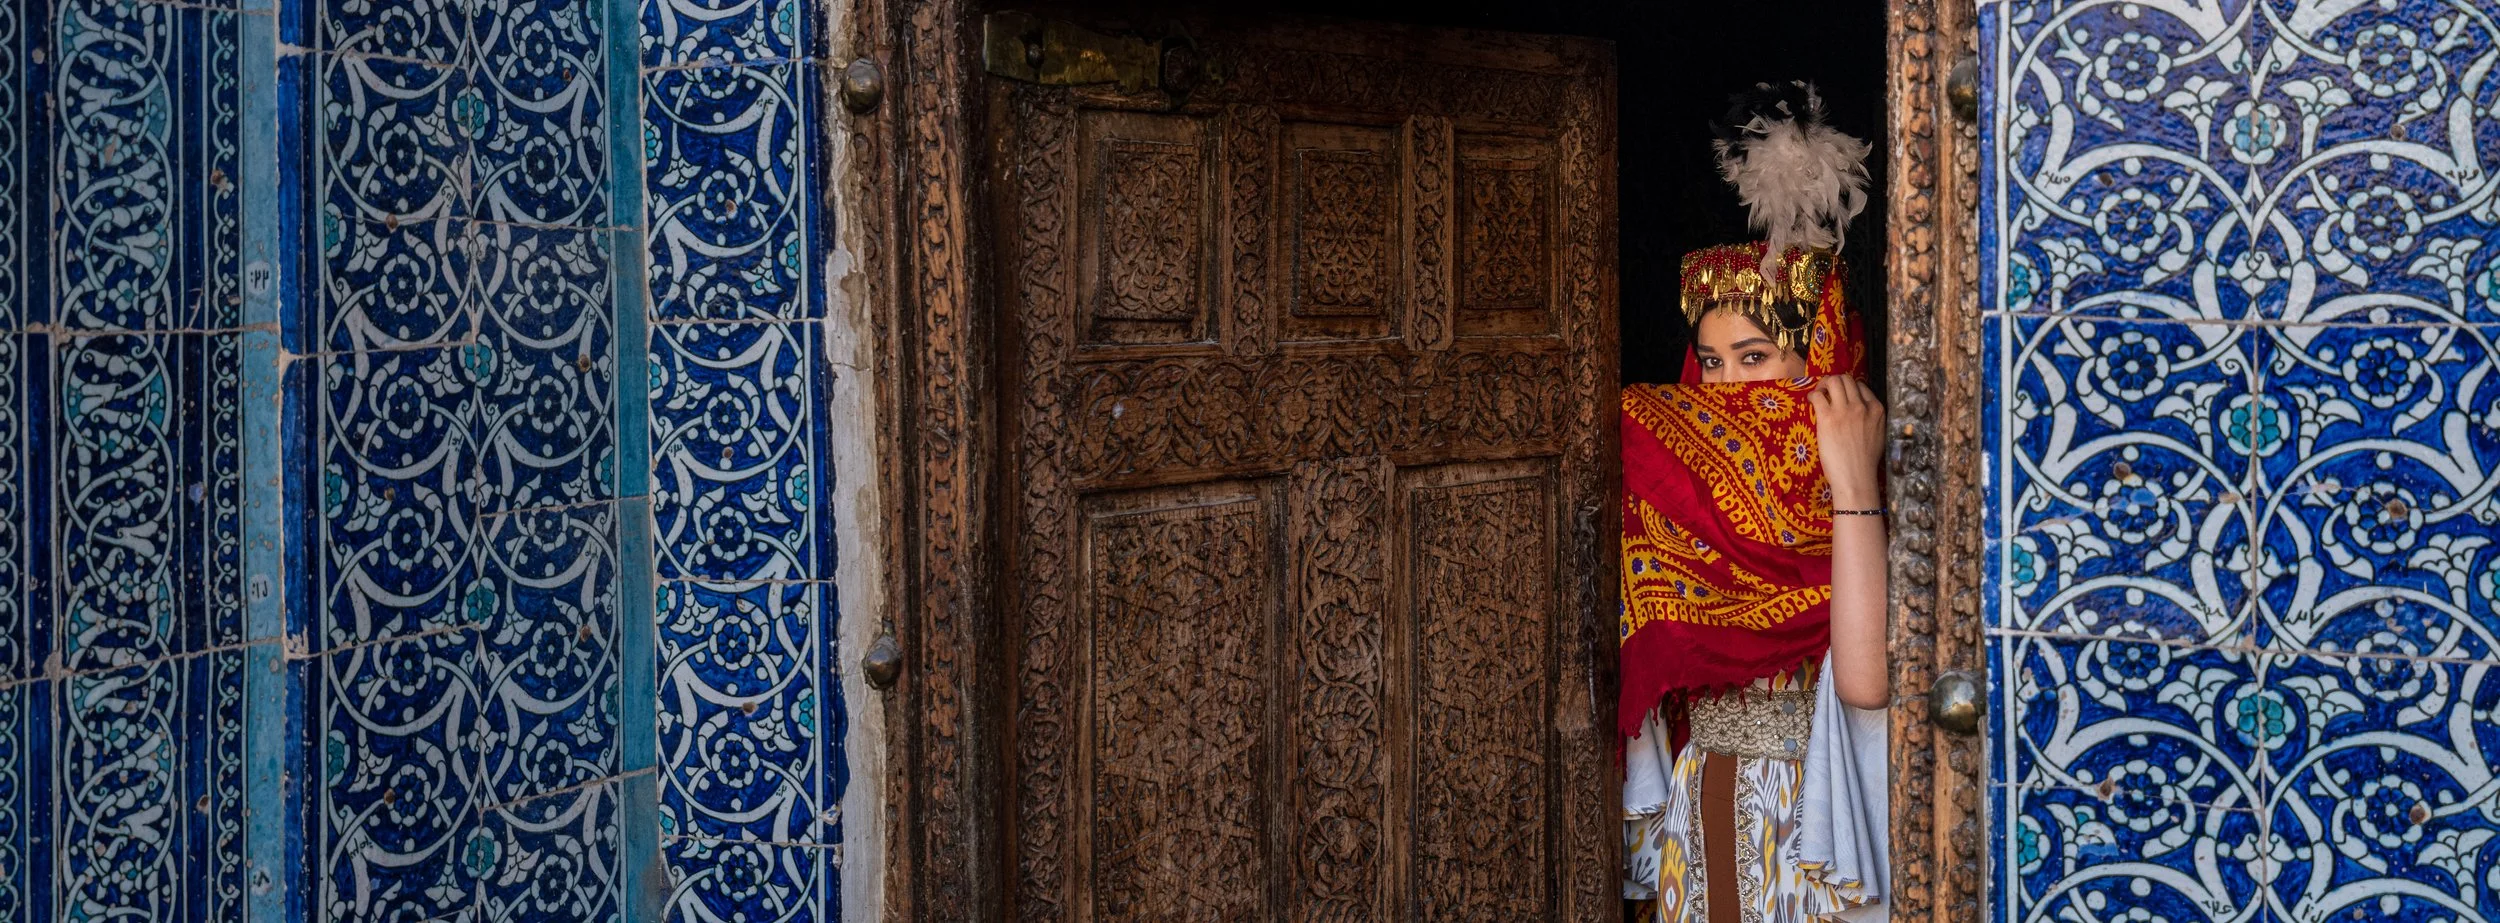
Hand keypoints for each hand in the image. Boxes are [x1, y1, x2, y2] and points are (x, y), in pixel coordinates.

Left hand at [1811, 375, 1885, 509]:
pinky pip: (1818, 395)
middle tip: (1827, 391)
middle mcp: (1861, 407)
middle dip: (1835, 382)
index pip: (1861, 386)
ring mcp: (1844, 411)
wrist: (1856, 478)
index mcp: (1877, 410)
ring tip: (1819, 394)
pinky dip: (1813, 395)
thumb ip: (1872, 419)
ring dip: (1823, 385)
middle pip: (1846, 379)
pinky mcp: (1827, 418)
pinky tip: (1811, 401)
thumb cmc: (1865, 462)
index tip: (1842, 396)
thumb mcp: (1878, 435)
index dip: (1849, 388)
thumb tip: (1860, 412)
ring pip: (1833, 381)